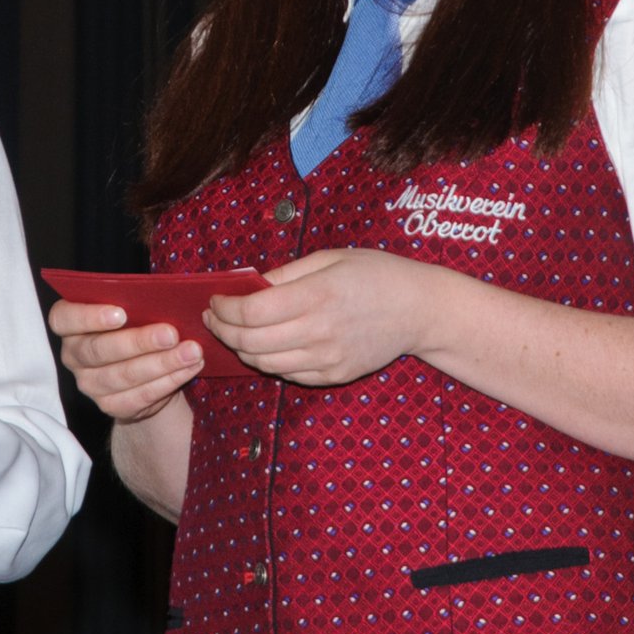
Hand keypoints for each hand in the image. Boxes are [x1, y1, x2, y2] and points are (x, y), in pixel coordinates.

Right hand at [49, 300, 203, 422]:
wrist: (143, 368)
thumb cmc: (135, 325)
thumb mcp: (130, 309)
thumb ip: (134, 301)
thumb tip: (162, 294)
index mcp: (69, 326)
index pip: (63, 319)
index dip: (88, 316)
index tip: (121, 313)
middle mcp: (73, 356)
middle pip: (99, 350)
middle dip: (139, 342)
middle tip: (171, 333)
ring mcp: (90, 385)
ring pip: (124, 376)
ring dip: (162, 363)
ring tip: (191, 351)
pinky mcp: (111, 406)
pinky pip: (141, 396)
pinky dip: (169, 381)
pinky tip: (189, 368)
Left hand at [204, 248, 432, 385]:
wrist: (419, 310)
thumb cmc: (375, 274)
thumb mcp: (330, 258)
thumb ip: (285, 274)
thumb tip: (246, 285)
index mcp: (316, 295)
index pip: (251, 312)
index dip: (224, 309)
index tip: (215, 300)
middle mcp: (320, 332)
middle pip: (251, 341)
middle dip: (223, 330)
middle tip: (214, 317)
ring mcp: (327, 359)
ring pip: (265, 364)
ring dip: (240, 349)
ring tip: (233, 332)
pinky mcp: (334, 375)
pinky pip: (288, 375)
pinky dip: (268, 361)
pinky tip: (263, 345)